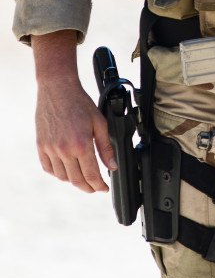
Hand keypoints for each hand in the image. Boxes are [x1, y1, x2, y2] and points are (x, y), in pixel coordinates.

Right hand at [32, 30, 116, 193]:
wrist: (58, 89)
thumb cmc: (80, 103)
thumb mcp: (99, 123)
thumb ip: (106, 147)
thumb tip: (111, 166)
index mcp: (82, 145)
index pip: (91, 175)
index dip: (99, 186)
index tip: (104, 188)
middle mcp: (64, 150)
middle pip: (77, 180)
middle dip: (88, 187)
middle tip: (95, 187)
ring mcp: (51, 149)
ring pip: (62, 177)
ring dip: (73, 180)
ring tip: (82, 177)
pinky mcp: (41, 146)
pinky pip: (48, 168)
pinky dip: (58, 173)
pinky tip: (66, 170)